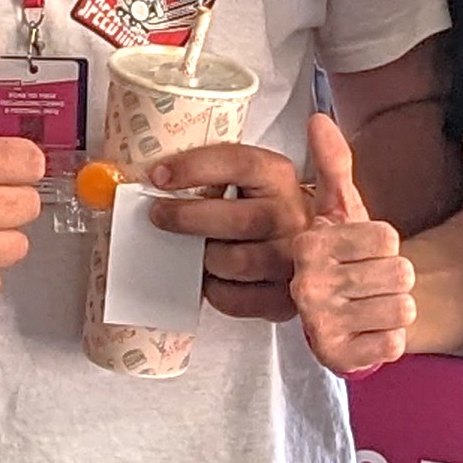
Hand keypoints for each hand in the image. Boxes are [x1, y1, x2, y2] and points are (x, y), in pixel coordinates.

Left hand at [150, 142, 309, 322]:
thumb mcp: (247, 178)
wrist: (303, 241)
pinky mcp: (283, 296)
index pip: (239, 164)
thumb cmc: (260, 207)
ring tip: (192, 252)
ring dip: (204, 259)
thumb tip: (159, 184)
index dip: (195, 168)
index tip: (158, 176)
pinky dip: (214, 290)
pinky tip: (209, 278)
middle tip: (158, 216)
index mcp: (278, 176)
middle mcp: (291, 215)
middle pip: (238, 220)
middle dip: (188, 219)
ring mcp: (291, 258)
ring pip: (236, 263)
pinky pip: (237, 299)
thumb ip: (213, 177)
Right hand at [289, 110, 415, 376]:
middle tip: (370, 281)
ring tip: (372, 304)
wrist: (334, 315)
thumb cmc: (343, 257)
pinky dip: (390, 339)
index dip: (386, 245)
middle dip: (394, 278)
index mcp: (311, 243)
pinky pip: (394, 343)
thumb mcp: (340, 209)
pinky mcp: (337, 356)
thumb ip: (334, 164)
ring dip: (395, 308)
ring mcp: (321, 323)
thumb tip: (318, 117)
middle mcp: (309, 283)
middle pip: (399, 273)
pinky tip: (370, 332)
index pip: (387, 237)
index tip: (364, 251)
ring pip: (402, 308)